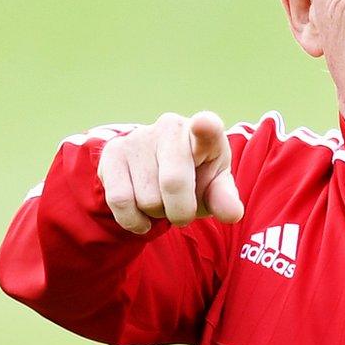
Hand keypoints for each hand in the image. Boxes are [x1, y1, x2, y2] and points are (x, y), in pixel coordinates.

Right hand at [97, 111, 245, 233]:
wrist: (155, 173)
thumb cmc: (194, 179)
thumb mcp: (214, 188)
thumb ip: (224, 199)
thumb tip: (232, 214)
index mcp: (204, 133)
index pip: (207, 127)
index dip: (205, 127)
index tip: (203, 124)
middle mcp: (170, 127)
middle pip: (173, 182)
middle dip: (181, 211)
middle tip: (183, 213)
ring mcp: (138, 138)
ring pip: (147, 199)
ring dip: (156, 214)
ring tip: (160, 202)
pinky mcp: (112, 154)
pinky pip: (120, 201)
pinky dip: (133, 220)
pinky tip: (141, 215)